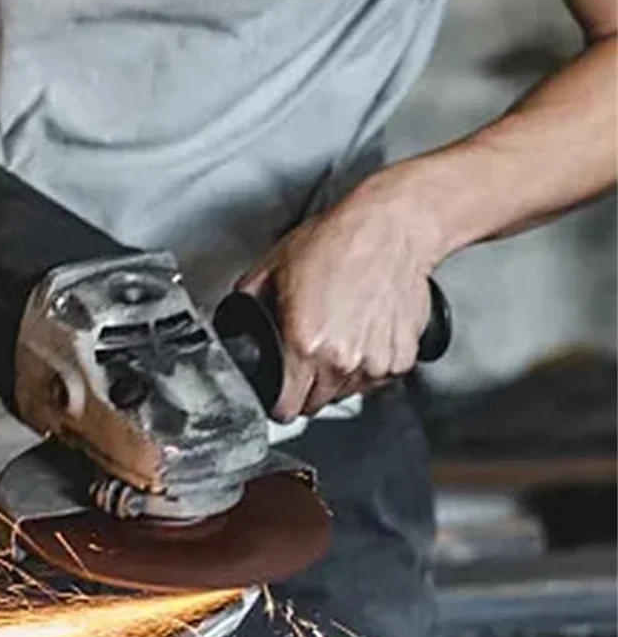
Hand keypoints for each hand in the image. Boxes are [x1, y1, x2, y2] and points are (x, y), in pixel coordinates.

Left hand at [238, 165, 444, 421]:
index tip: (279, 395)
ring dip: (338, 376)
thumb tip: (234, 324)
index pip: (286, 408)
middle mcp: (341, 361)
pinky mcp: (403, 358)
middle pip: (316, 404)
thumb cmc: (336, 243)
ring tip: (338, 336)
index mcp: (304, 346)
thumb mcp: (270, 270)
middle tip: (307, 355)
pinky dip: (368, 364)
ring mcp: (375, 363)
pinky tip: (363, 333)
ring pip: (347, 392)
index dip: (278, 403)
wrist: (391, 228)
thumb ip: (247, 306)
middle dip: (306, 387)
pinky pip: (377, 377)